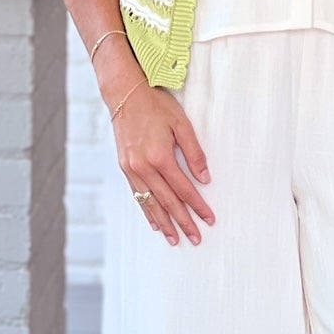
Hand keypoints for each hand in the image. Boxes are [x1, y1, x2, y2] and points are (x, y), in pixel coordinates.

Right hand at [112, 86, 214, 245]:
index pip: (184, 189)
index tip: (209, 219)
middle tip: (196, 238)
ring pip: (150, 203)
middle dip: (183, 222)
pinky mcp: (125, 167)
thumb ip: (194, 153)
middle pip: (168, 202)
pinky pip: (138, 195)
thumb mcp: (181, 124)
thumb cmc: (155, 105)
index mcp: (160, 157)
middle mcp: (143, 167)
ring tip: (175, 239)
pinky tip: (155, 222)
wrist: (124, 94)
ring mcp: (131, 169)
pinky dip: (147, 211)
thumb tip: (205, 179)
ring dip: (165, 223)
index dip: (198, 206)